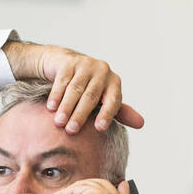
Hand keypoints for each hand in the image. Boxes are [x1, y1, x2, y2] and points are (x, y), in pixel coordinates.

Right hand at [3, 40, 144, 133]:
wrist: (66, 64)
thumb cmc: (89, 87)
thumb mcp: (104, 99)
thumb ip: (120, 112)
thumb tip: (141, 124)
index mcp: (114, 83)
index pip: (113, 101)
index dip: (107, 114)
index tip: (99, 128)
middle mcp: (103, 71)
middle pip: (91, 96)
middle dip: (80, 114)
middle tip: (72, 130)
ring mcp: (86, 65)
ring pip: (75, 89)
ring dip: (66, 107)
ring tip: (59, 123)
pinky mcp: (69, 62)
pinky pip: (62, 81)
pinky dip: (56, 95)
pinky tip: (51, 107)